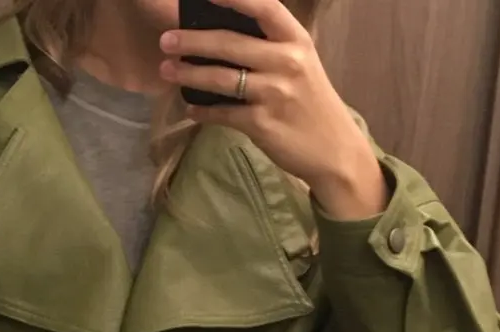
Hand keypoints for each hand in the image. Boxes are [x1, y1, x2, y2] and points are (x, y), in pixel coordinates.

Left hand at [159, 0, 387, 218]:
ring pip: (221, 79)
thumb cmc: (311, 103)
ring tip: (166, 70)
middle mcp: (286, 62)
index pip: (263, 6)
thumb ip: (269, 47)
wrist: (334, 150)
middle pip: (230, 43)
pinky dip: (202, 111)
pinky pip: (223, 114)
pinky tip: (190, 108)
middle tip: (166, 39)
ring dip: (189, 74)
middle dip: (192, 40)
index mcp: (296, 40)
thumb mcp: (299, 65)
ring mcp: (274, 93)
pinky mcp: (263, 124)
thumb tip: (220, 35)